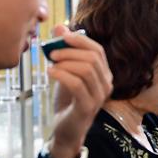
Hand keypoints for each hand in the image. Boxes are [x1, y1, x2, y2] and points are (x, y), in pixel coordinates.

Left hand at [48, 25, 112, 157]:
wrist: (65, 130)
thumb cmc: (67, 100)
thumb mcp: (65, 72)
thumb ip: (64, 51)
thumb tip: (59, 27)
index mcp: (104, 74)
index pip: (97, 50)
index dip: (80, 40)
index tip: (61, 36)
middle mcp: (106, 84)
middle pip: (92, 58)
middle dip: (69, 52)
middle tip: (50, 53)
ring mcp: (99, 97)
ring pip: (86, 70)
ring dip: (65, 63)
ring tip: (50, 65)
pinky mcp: (87, 108)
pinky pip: (77, 85)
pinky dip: (62, 75)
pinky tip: (50, 73)